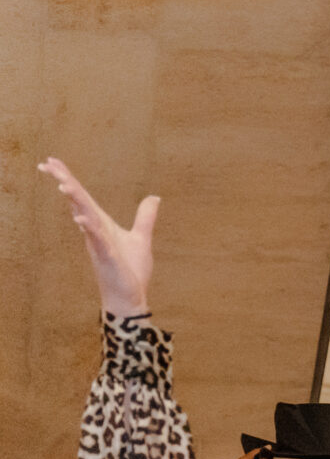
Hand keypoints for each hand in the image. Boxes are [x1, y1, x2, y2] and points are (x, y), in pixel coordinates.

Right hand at [40, 158, 156, 319]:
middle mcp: (95, 232)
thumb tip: (154, 197)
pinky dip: (90, 230)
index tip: (52, 161)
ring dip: (76, 203)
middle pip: (78, 203)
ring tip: (64, 185)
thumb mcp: (141, 238)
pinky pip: (98, 242)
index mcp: (102, 224)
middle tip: (47, 163)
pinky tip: (82, 220)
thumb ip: (145, 217)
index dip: (68, 179)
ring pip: (85, 219)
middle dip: (65, 182)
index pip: (83, 198)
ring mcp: (99, 245)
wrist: (129, 297)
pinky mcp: (108, 259)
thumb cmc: (130, 270)